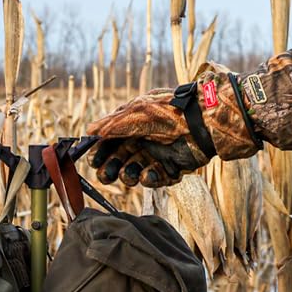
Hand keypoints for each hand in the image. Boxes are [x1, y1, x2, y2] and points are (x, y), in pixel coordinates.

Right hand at [88, 75, 258, 187]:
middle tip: (106, 176)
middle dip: (111, 168)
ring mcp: (158, 153)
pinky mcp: (172, 166)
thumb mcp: (136, 114)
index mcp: (133, 123)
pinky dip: (149, 179)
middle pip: (120, 159)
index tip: (92, 162)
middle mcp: (144, 138)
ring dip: (128, 175)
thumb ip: (111, 125)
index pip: (110, 141)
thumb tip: (88, 131)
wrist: (203, 122)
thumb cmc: (168, 112)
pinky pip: (155, 178)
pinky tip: (147, 175)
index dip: (100, 152)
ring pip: (135, 170)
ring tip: (129, 175)